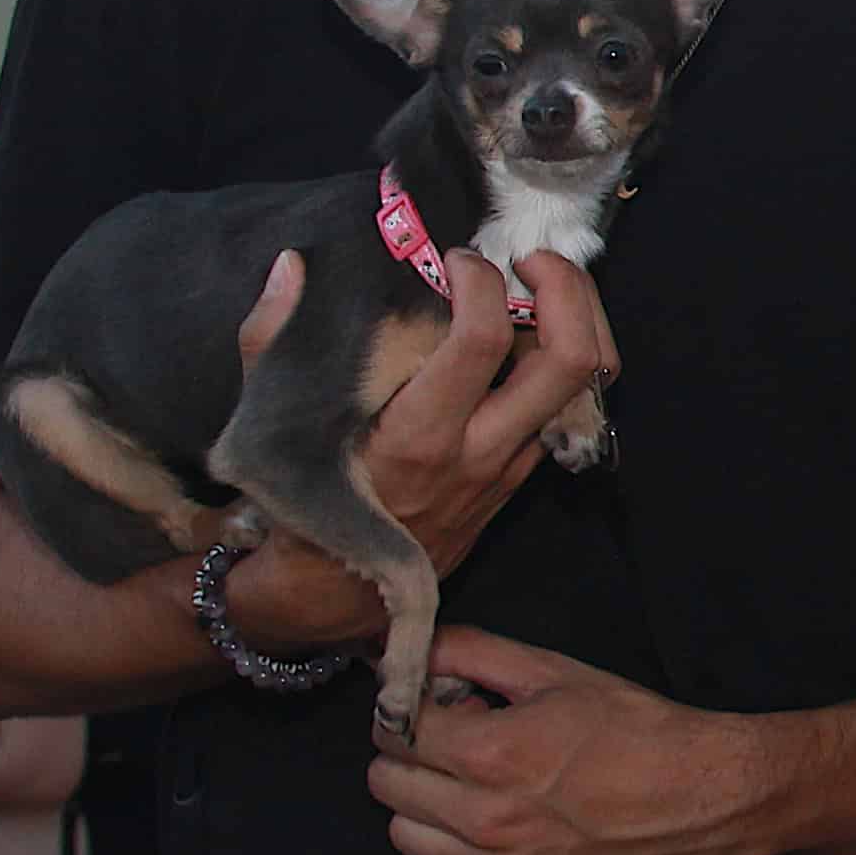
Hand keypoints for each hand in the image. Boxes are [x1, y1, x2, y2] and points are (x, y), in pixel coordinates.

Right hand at [217, 245, 616, 653]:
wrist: (337, 595)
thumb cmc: (303, 505)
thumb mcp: (270, 424)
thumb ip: (270, 339)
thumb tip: (290, 267)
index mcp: (417, 436)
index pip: (482, 340)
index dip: (482, 282)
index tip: (456, 261)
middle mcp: (478, 452)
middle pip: (569, 359)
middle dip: (568, 291)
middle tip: (531, 259)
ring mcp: (508, 467)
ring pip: (585, 382)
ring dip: (578, 319)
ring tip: (540, 284)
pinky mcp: (520, 476)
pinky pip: (565, 406)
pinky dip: (560, 358)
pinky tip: (527, 331)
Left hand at [367, 628, 766, 854]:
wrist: (700, 796)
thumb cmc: (634, 728)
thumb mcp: (554, 671)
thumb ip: (473, 652)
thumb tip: (412, 647)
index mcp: (490, 754)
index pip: (393, 731)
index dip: (407, 708)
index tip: (435, 704)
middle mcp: (486, 820)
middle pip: (387, 785)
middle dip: (408, 754)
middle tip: (452, 741)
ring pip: (405, 837)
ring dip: (425, 804)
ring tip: (470, 785)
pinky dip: (451, 853)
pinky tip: (489, 826)